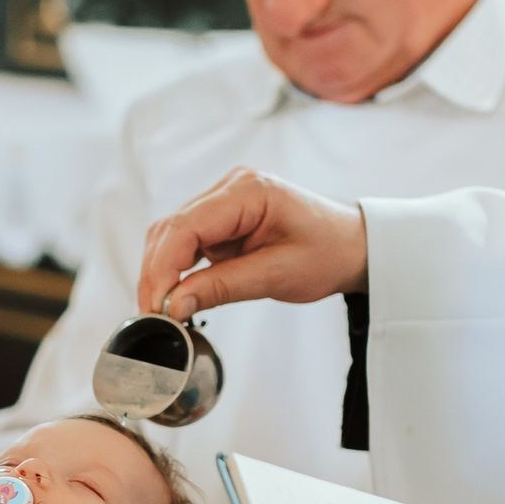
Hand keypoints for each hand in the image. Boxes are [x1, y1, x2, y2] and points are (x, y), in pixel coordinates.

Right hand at [137, 167, 367, 322]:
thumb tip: (173, 305)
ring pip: (171, 235)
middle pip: (171, 229)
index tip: (156, 306)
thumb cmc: (327, 253)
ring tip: (162, 311)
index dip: (164, 267)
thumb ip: (222, 288)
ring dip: (162, 273)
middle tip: (153, 316)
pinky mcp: (221, 219)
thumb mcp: (277, 275)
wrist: (351, 245)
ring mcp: (223, 201)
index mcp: (248, 190)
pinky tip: (176, 296)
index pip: (186, 226)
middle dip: (156, 274)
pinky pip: (186, 243)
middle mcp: (230, 187)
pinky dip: (176, 270)